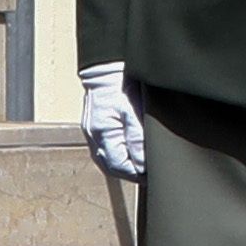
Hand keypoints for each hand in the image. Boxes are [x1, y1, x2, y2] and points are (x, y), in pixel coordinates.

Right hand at [78, 61, 143, 180]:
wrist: (107, 68)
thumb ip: (138, 138)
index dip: (137, 175)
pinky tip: (128, 156)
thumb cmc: (121, 84)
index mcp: (103, 134)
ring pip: (107, 161)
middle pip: (111, 167)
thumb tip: (142, 163)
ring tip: (140, 169)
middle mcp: (95, 137)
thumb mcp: (134, 111)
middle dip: (130, 174)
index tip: (152, 176)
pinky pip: (104, 151)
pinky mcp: (96, 127)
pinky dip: (116, 157)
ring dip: (123, 167)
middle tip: (149, 177)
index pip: (119, 166)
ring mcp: (93, 133)